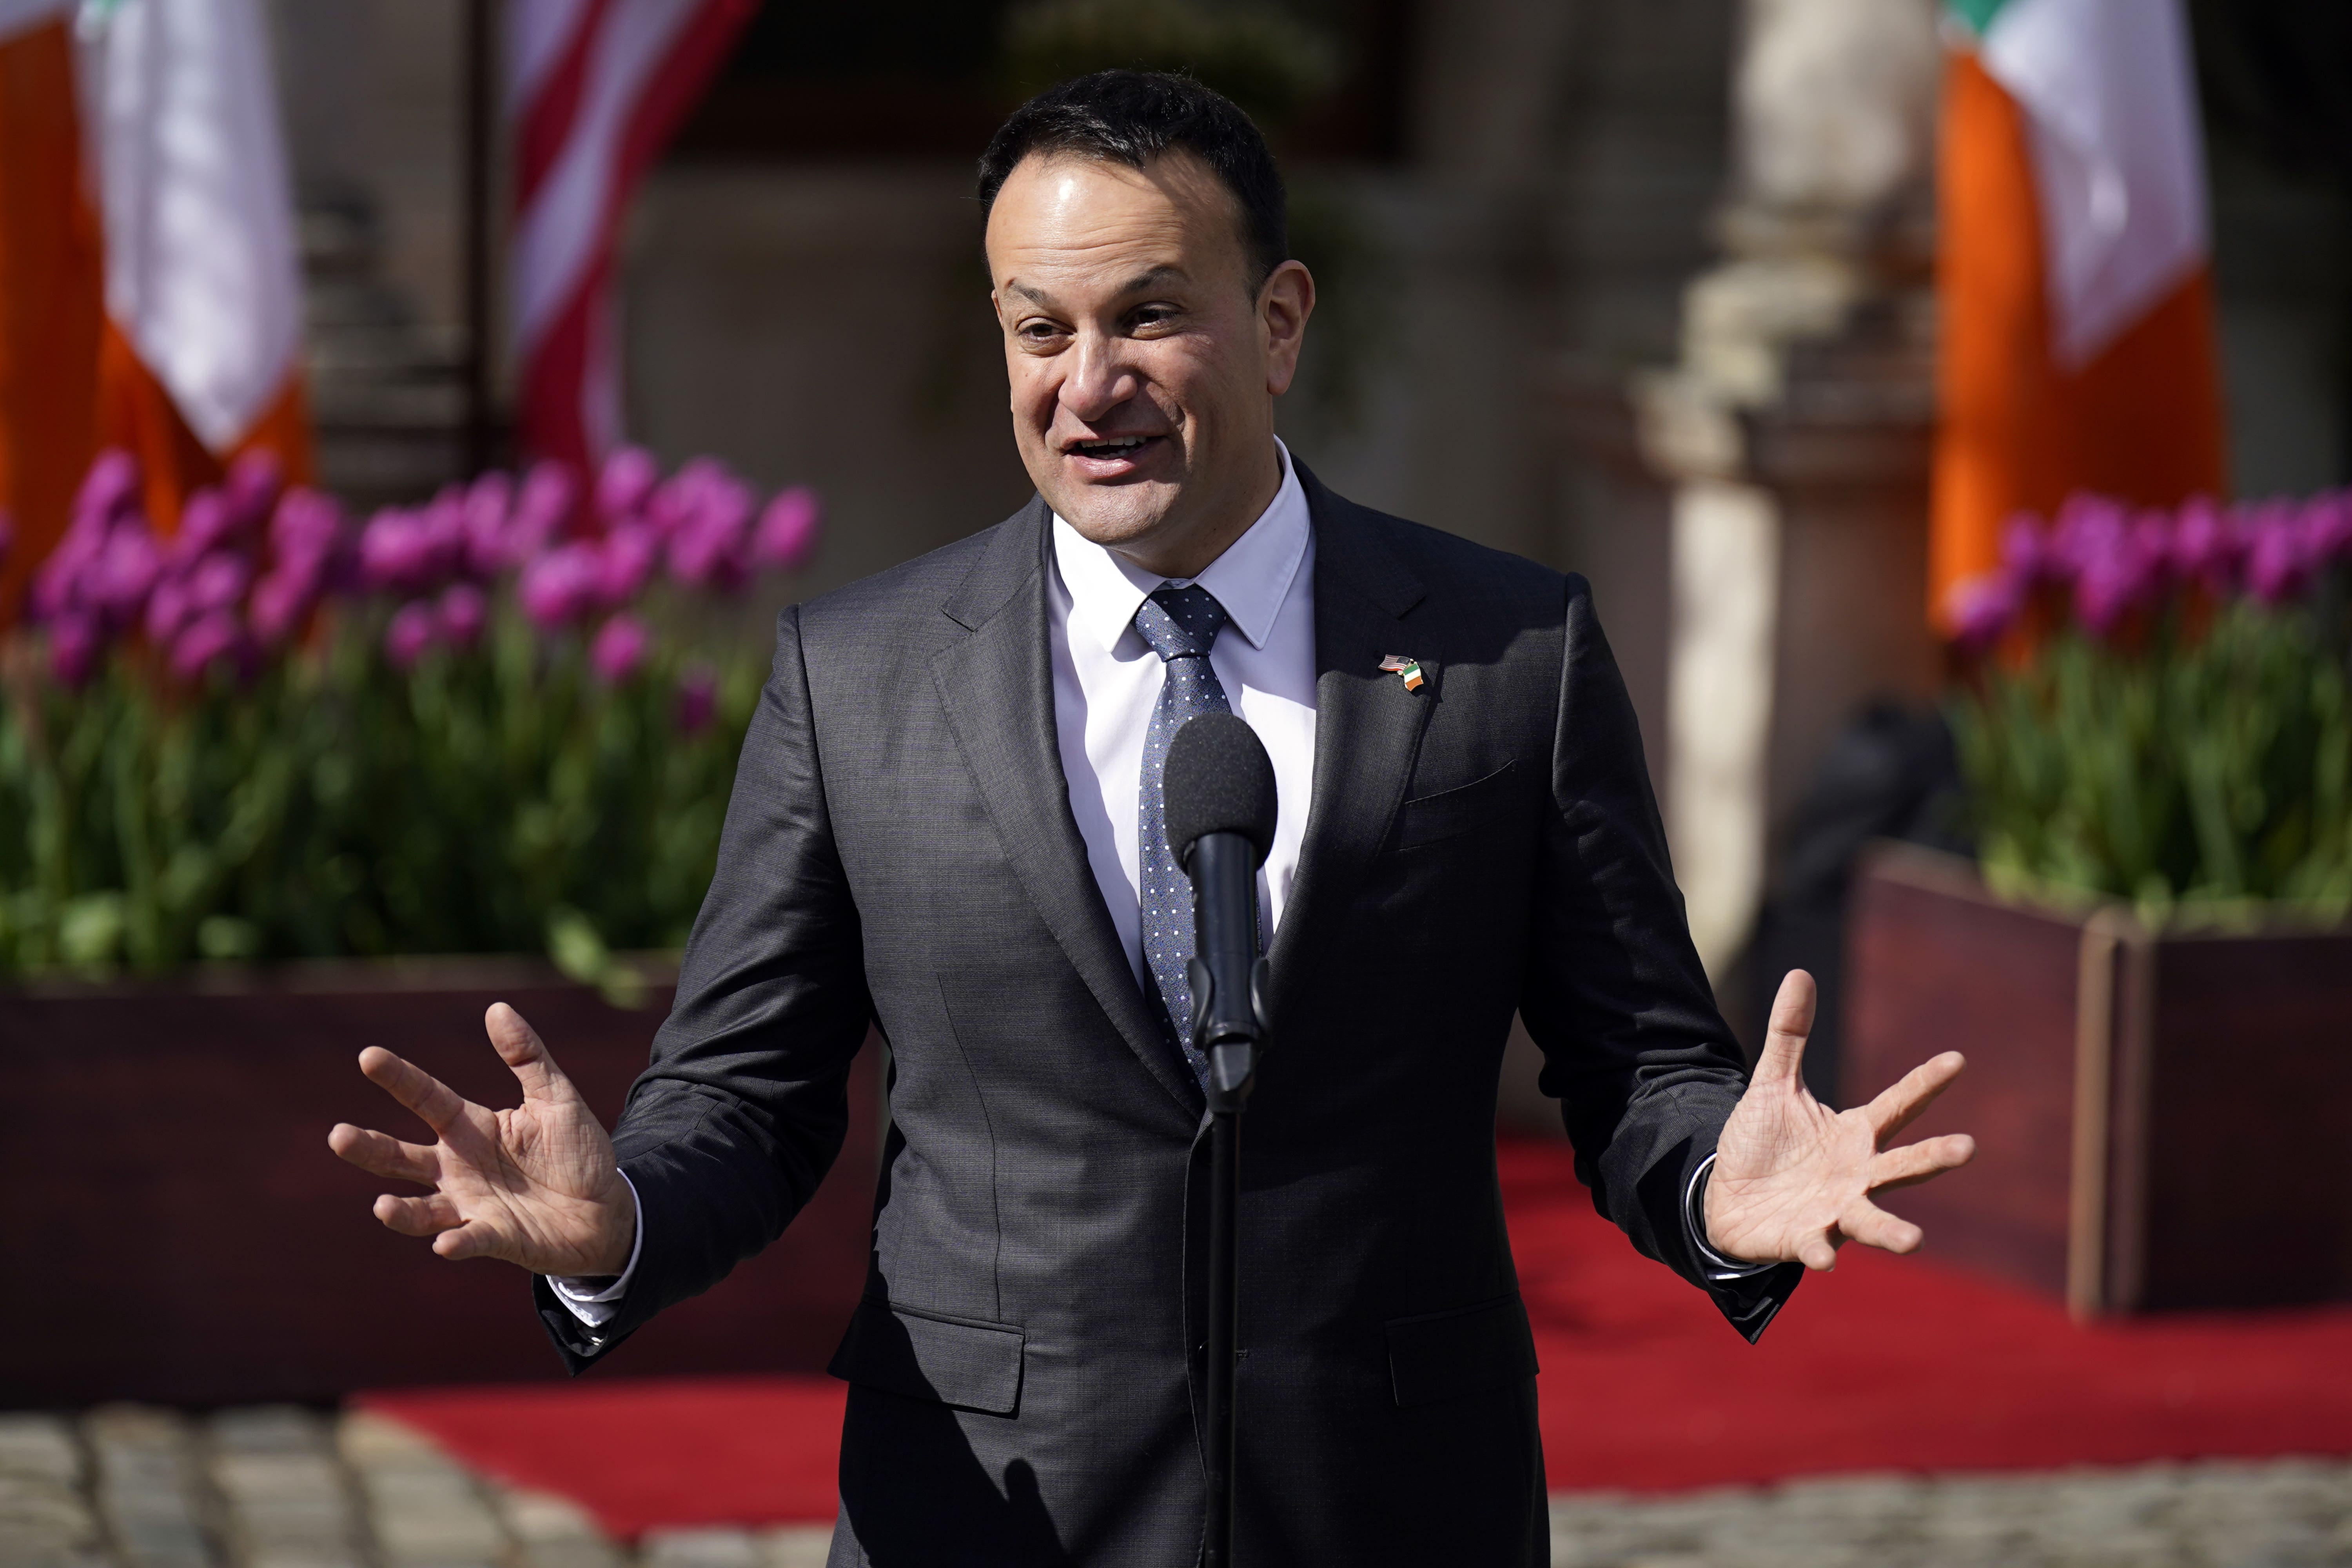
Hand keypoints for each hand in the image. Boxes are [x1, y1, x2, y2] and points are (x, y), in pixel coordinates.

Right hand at [327, 1003, 634, 1274]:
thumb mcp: (557, 1098)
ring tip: (381, 1205)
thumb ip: (528, 1057)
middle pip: (402, 1157)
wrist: (606, 1209)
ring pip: (421, 1209)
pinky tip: (445, 1244)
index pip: (426, 1098)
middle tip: (337, 1135)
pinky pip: (468, 1240)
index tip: (368, 1056)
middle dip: (369, 1148)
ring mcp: (471, 1205)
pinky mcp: (493, 1237)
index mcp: (471, 1127)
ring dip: (400, 1211)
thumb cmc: (577, 1152)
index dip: (398, 1078)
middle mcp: (459, 1166)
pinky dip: (456, 1242)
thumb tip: (496, 1009)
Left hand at [1703, 969, 1975, 1270]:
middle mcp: (1856, 1175)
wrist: (1727, 1194)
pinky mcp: (1804, 1238)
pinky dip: (1820, 1251)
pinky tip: (1824, 1257)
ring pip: (1872, 1219)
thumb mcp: (1773, 1083)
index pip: (1898, 1105)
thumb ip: (1789, 1035)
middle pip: (1902, 1166)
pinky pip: (1816, 1246)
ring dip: (1892, 1231)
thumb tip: (1800, 973)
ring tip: (1915, 1240)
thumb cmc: (1762, 1142)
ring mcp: (1834, 1210)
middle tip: (1967, 1147)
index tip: (1957, 1059)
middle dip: (1933, 1158)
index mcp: (1855, 1135)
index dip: (1925, 1083)